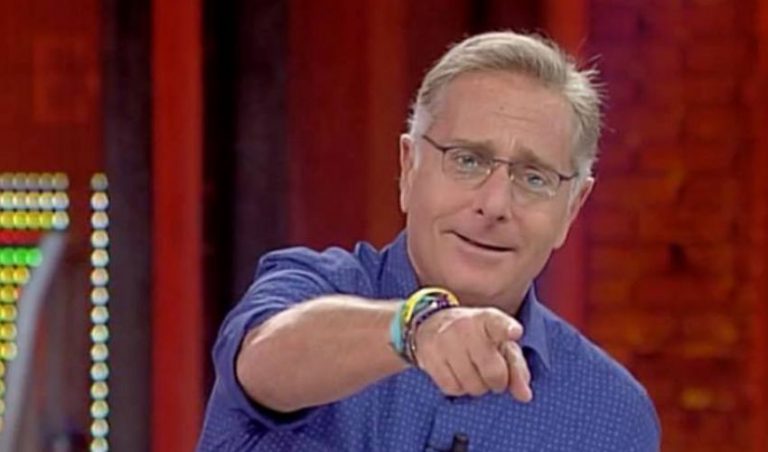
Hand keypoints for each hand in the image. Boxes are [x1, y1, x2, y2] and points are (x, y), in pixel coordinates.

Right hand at [413, 307, 531, 401]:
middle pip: (493, 371)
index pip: (498, 324)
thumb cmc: (476, 336)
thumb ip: (516, 368)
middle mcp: (466, 327)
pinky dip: (459, 388)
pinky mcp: (429, 355)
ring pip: (472, 384)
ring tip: (473, 373)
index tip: (515, 332)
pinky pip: (452, 388)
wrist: (432, 323)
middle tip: (493, 376)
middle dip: (497, 382)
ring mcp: (445, 341)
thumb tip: (525, 396)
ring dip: (477, 386)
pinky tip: (457, 374)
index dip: (507, 330)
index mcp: (488, 319)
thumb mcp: (500, 344)